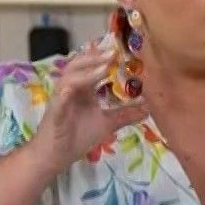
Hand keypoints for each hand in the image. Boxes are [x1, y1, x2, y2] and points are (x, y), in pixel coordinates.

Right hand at [29, 35, 147, 171]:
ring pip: (68, 79)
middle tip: (114, 53)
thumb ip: (126, 114)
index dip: (102, 57)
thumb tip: (149, 107)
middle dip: (95, 58)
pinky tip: (69, 90)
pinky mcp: (54, 114)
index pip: (91, 67)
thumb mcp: (107, 123)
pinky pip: (58, 102)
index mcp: (83, 89)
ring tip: (103, 68)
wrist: (56, 156)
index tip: (119, 48)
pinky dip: (63, 95)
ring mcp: (61, 100)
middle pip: (78, 66)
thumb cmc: (78, 136)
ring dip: (85, 72)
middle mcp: (70, 89)